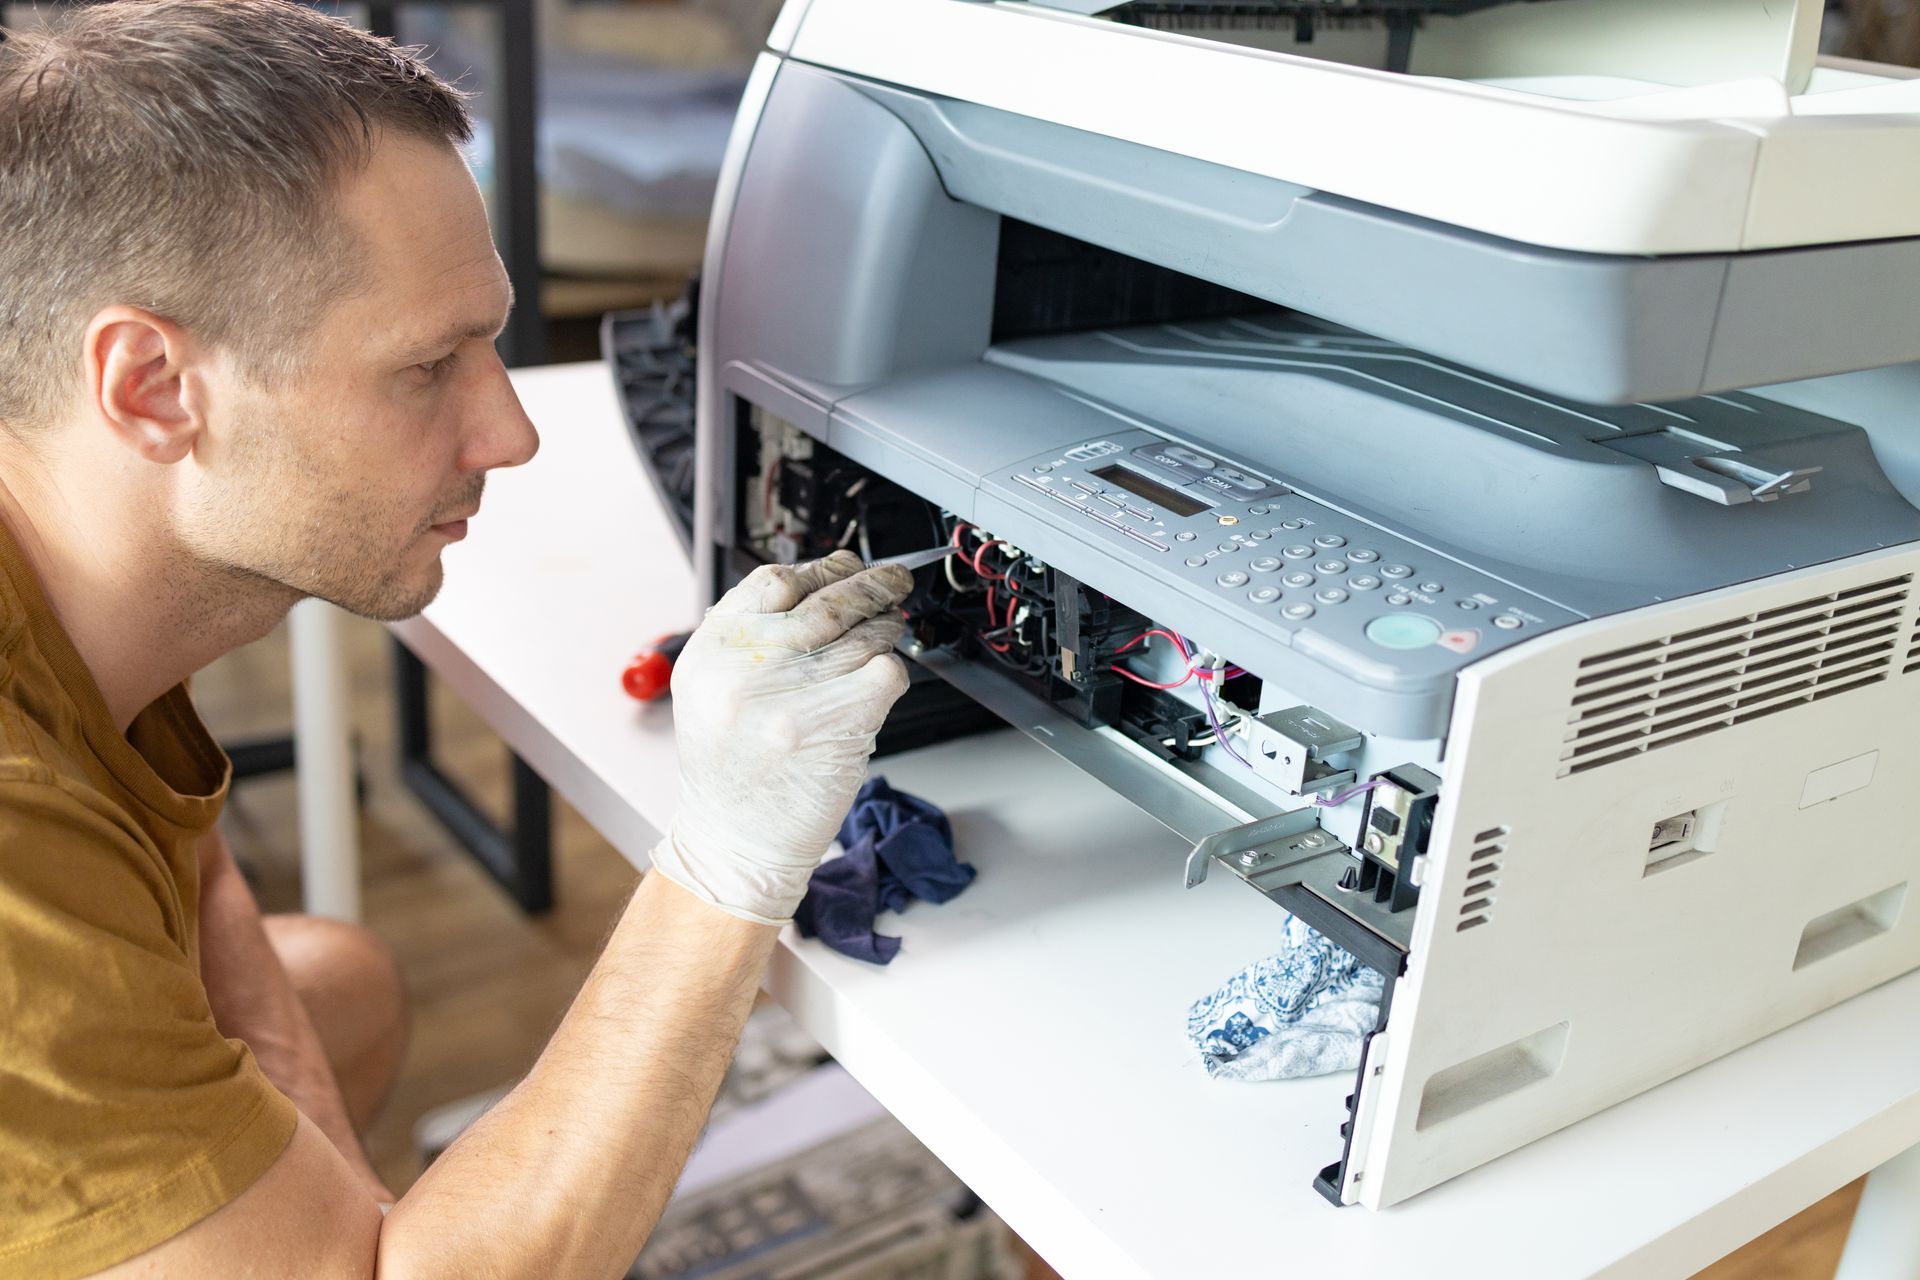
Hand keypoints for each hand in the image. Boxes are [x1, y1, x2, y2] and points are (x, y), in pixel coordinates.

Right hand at [649, 551, 913, 923]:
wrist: (735, 843)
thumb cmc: (731, 772)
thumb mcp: (711, 691)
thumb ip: (750, 638)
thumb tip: (815, 588)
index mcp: (713, 650)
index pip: (776, 579)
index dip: (820, 567)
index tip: (844, 566)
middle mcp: (748, 666)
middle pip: (827, 598)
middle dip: (870, 584)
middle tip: (892, 582)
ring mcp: (794, 694)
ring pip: (864, 633)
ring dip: (886, 627)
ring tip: (888, 632)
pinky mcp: (837, 723)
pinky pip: (884, 672)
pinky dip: (892, 669)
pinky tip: (880, 680)